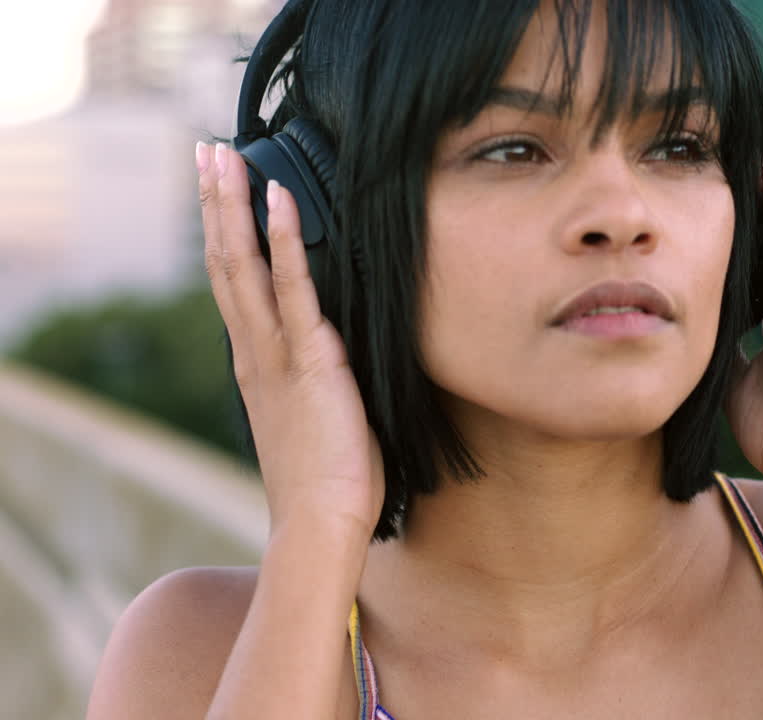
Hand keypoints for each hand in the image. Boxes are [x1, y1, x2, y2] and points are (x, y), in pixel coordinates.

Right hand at [197, 142, 383, 541]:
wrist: (321, 525)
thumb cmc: (327, 481)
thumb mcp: (313, 417)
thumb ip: (311, 379)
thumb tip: (328, 355)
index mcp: (256, 363)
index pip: (233, 283)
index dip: (224, 232)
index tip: (219, 188)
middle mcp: (255, 351)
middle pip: (225, 261)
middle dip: (215, 203)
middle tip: (206, 150)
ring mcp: (277, 354)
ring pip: (243, 265)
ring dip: (234, 204)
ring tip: (224, 153)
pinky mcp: (312, 361)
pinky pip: (295, 289)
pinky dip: (285, 241)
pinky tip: (280, 199)